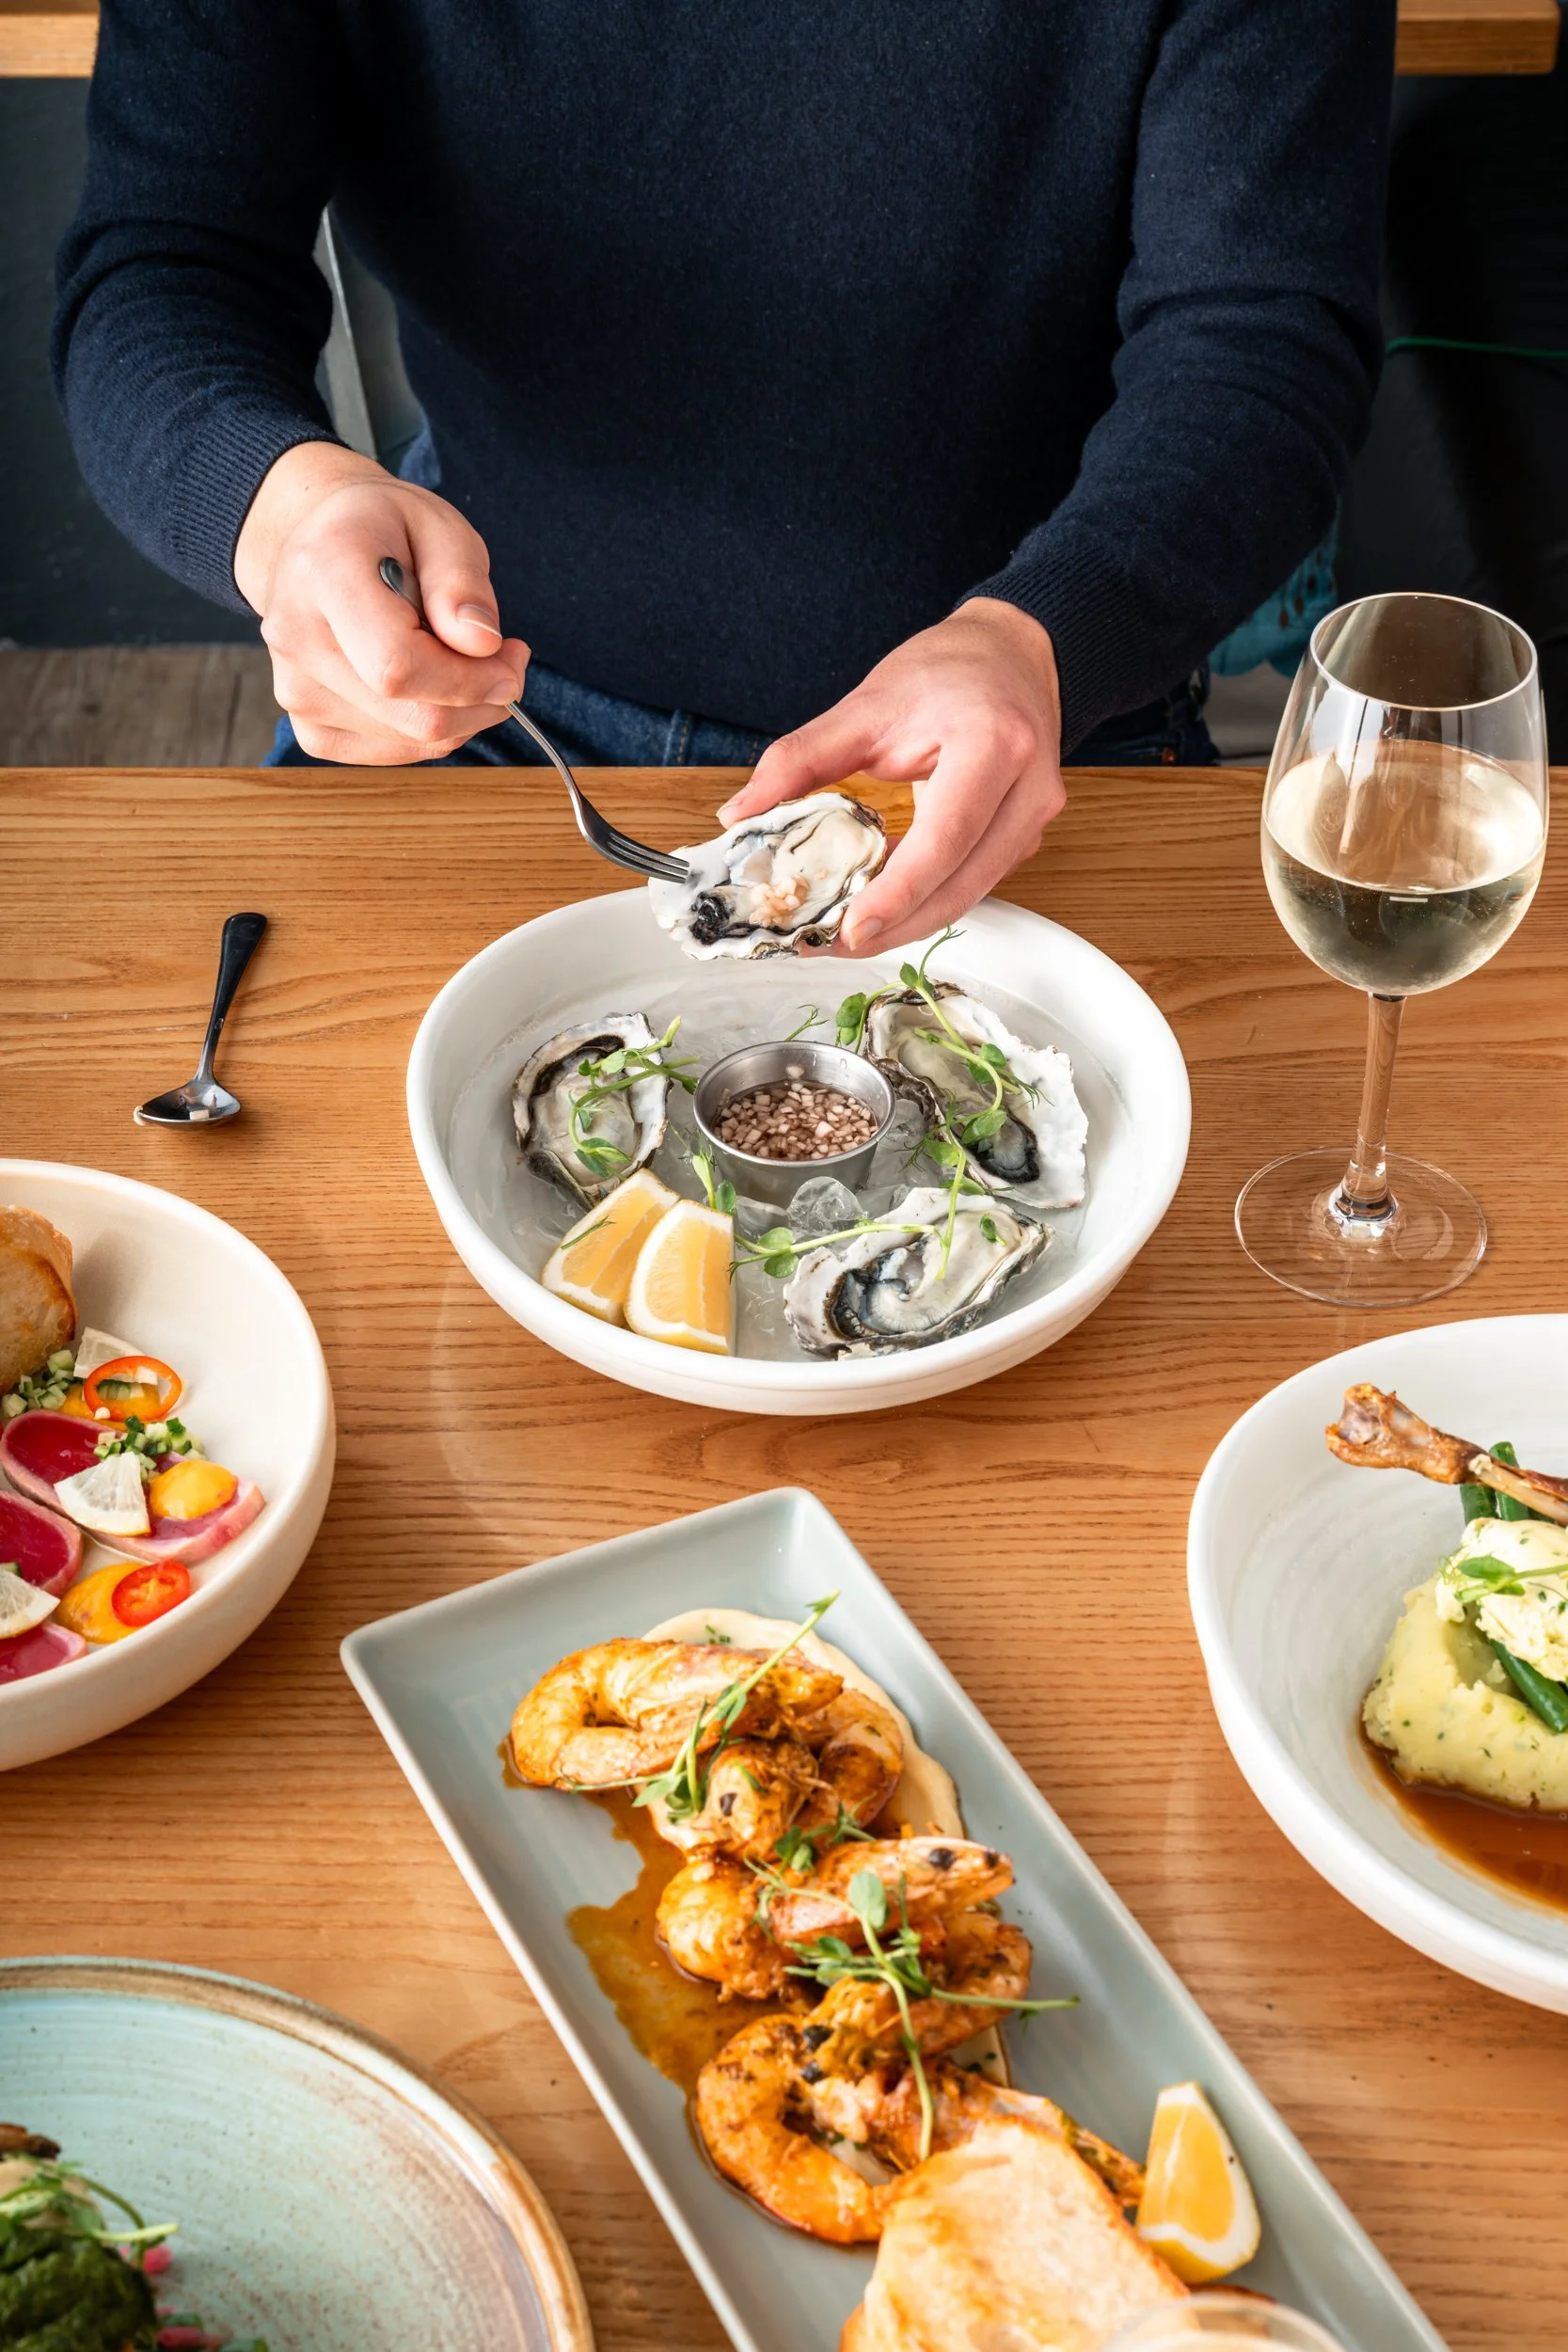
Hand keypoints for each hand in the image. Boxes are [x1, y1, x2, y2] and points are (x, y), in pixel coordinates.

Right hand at [234, 442, 528, 762]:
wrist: (318, 546)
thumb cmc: (383, 530)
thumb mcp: (438, 527)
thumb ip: (462, 583)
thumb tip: (481, 644)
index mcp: (322, 572)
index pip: (397, 666)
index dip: (469, 679)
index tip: (510, 660)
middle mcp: (294, 637)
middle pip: (411, 716)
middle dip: (479, 700)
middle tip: (505, 662)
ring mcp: (294, 690)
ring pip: (410, 740)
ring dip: (461, 714)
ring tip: (465, 661)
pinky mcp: (309, 727)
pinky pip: (392, 753)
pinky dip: (429, 730)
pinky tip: (431, 687)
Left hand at [715, 599, 1063, 955]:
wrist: (1013, 652)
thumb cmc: (947, 671)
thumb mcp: (866, 706)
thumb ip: (799, 760)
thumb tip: (740, 814)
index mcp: (993, 744)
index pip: (944, 839)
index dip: (896, 893)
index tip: (849, 928)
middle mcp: (1027, 788)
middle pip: (961, 885)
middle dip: (895, 926)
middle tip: (832, 944)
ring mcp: (1033, 817)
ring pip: (971, 895)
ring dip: (909, 922)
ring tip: (847, 933)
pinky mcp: (1024, 835)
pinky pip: (974, 882)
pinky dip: (927, 899)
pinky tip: (882, 904)